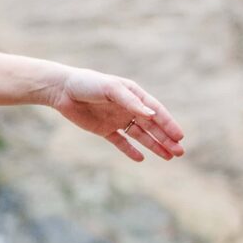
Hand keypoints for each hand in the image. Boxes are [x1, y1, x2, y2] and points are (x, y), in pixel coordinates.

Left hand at [47, 67, 184, 163]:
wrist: (61, 90)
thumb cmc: (87, 84)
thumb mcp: (111, 89)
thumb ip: (131, 102)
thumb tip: (152, 115)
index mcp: (134, 95)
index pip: (156, 112)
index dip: (168, 124)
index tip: (180, 137)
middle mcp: (128, 108)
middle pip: (152, 126)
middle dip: (166, 139)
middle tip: (180, 152)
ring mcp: (116, 119)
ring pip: (139, 135)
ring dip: (154, 145)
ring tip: (169, 157)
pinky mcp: (103, 129)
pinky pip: (120, 141)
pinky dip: (130, 150)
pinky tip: (141, 158)